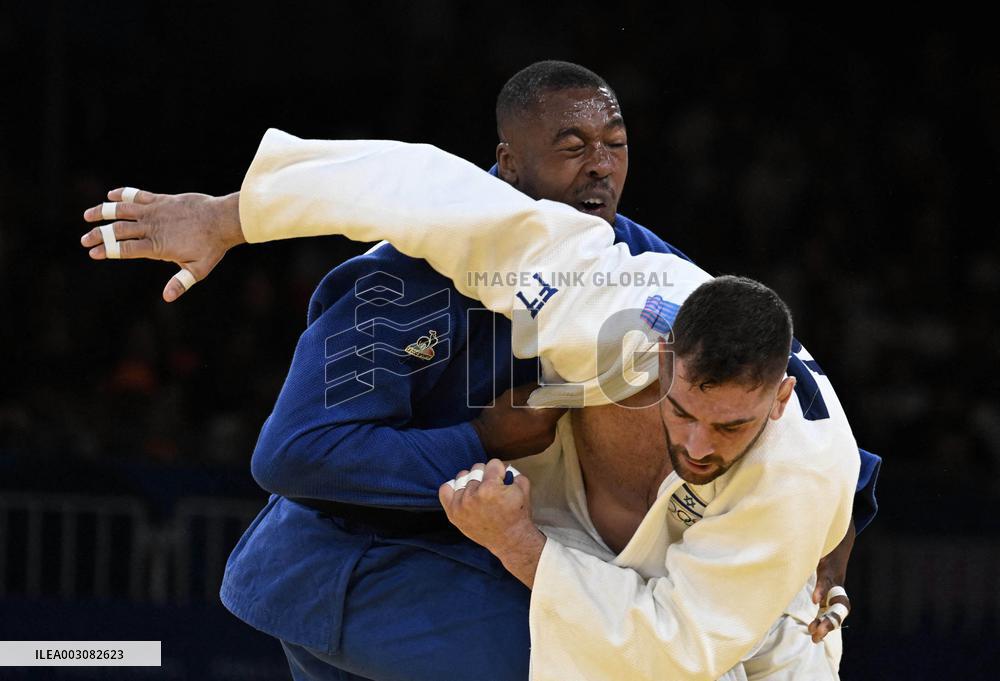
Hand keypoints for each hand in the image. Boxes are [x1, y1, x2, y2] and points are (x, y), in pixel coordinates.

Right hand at [81, 188, 244, 301]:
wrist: (223, 220)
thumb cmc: (212, 247)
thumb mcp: (198, 270)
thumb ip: (181, 282)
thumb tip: (167, 297)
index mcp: (157, 246)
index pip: (125, 249)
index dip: (107, 251)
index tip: (92, 253)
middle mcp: (152, 227)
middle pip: (118, 230)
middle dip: (98, 235)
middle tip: (83, 240)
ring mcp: (156, 211)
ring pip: (123, 210)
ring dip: (103, 212)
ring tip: (87, 216)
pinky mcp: (162, 199)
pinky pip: (138, 195)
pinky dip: (123, 194)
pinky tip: (111, 195)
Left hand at [439, 459, 545, 586]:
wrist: (510, 541)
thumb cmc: (518, 515)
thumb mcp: (523, 490)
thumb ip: (514, 473)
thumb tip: (505, 466)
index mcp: (491, 488)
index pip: (493, 463)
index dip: (500, 471)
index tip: (502, 480)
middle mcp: (473, 495)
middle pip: (477, 468)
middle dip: (487, 475)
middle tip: (493, 489)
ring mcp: (461, 504)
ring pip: (462, 477)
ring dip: (472, 481)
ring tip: (479, 492)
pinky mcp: (453, 513)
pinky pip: (445, 490)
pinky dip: (453, 488)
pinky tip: (463, 493)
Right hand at [471, 383, 565, 458]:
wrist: (482, 443)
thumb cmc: (495, 419)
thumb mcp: (511, 397)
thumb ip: (531, 389)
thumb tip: (545, 384)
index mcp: (544, 421)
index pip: (564, 404)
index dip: (562, 394)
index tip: (557, 386)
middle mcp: (549, 435)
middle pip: (557, 414)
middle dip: (550, 405)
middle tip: (539, 397)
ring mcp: (544, 444)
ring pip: (550, 424)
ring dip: (544, 416)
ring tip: (530, 411)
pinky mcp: (538, 449)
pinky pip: (544, 432)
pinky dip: (539, 426)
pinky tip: (526, 422)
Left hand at [808, 519, 854, 641]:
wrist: (841, 539)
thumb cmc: (823, 540)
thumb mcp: (815, 541)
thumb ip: (800, 544)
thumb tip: (783, 535)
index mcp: (831, 568)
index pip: (829, 582)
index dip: (822, 590)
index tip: (815, 599)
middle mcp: (836, 582)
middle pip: (838, 604)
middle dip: (829, 619)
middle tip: (816, 631)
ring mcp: (836, 590)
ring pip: (837, 610)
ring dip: (827, 624)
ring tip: (815, 637)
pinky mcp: (832, 594)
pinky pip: (831, 610)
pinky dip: (824, 620)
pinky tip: (814, 632)